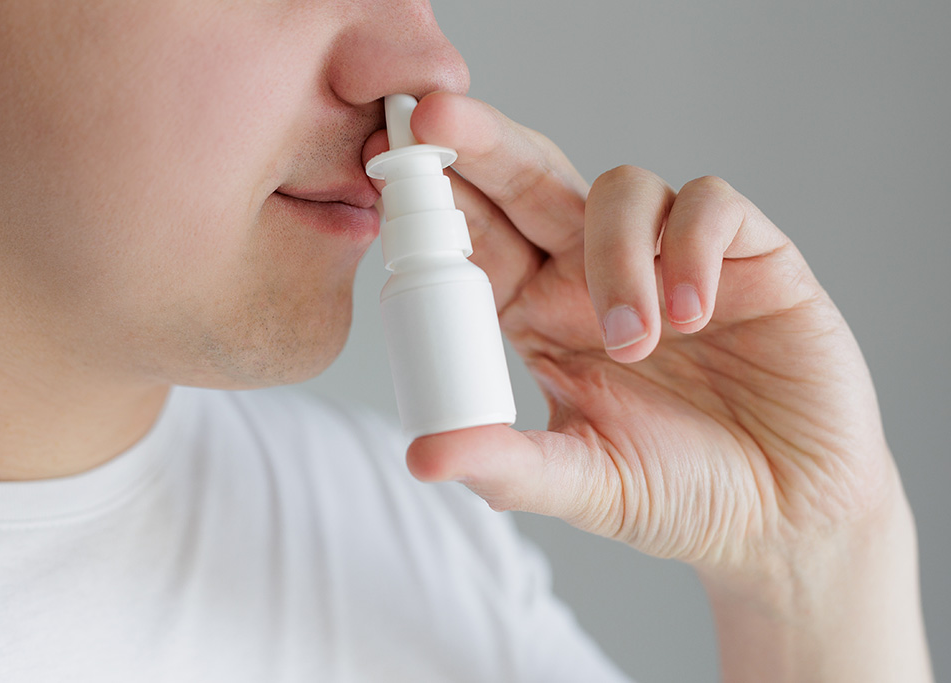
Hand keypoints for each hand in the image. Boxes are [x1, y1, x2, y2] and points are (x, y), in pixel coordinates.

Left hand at [363, 91, 930, 681]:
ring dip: (615, 254)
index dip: (438, 199)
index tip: (391, 166)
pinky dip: (691, 247)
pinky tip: (696, 311)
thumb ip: (505, 466)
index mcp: (539, 314)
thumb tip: (421, 457)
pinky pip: (709, 204)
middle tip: (439, 117)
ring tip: (636, 340)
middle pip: (530, 181)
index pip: (478, 239)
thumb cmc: (680, 494)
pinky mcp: (748, 254)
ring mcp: (667, 256)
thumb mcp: (582, 484)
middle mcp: (593, 272)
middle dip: (483, 143)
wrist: (789, 514)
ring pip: (620, 188)